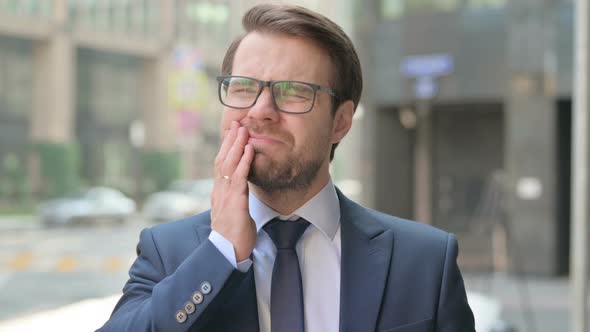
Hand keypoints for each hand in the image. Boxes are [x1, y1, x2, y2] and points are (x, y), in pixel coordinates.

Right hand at [210, 121, 255, 261]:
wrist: (227, 253)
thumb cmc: (233, 236)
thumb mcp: (232, 212)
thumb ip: (233, 199)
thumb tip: (239, 192)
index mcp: (219, 193)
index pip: (220, 165)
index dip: (225, 148)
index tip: (231, 133)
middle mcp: (219, 191)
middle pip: (222, 160)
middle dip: (230, 140)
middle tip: (236, 123)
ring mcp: (225, 196)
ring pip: (229, 165)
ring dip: (237, 145)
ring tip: (243, 129)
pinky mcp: (235, 202)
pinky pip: (239, 178)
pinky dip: (244, 162)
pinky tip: (249, 149)